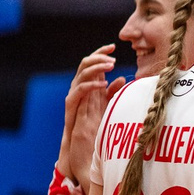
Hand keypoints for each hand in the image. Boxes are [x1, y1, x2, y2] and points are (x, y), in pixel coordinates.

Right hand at [59, 45, 121, 181]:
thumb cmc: (95, 127)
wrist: (81, 148)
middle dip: (97, 57)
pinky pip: (78, 92)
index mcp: (90, 86)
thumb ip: (113, 93)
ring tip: (110, 66)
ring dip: (95, 68)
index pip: (94, 64)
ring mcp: (74, 97)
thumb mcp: (108, 107)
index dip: (101, 54)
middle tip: (112, 55)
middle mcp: (80, 89)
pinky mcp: (71, 107)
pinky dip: (90, 85)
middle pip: (85, 65)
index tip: (114, 46)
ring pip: (80, 75)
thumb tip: (123, 78)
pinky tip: (102, 84)